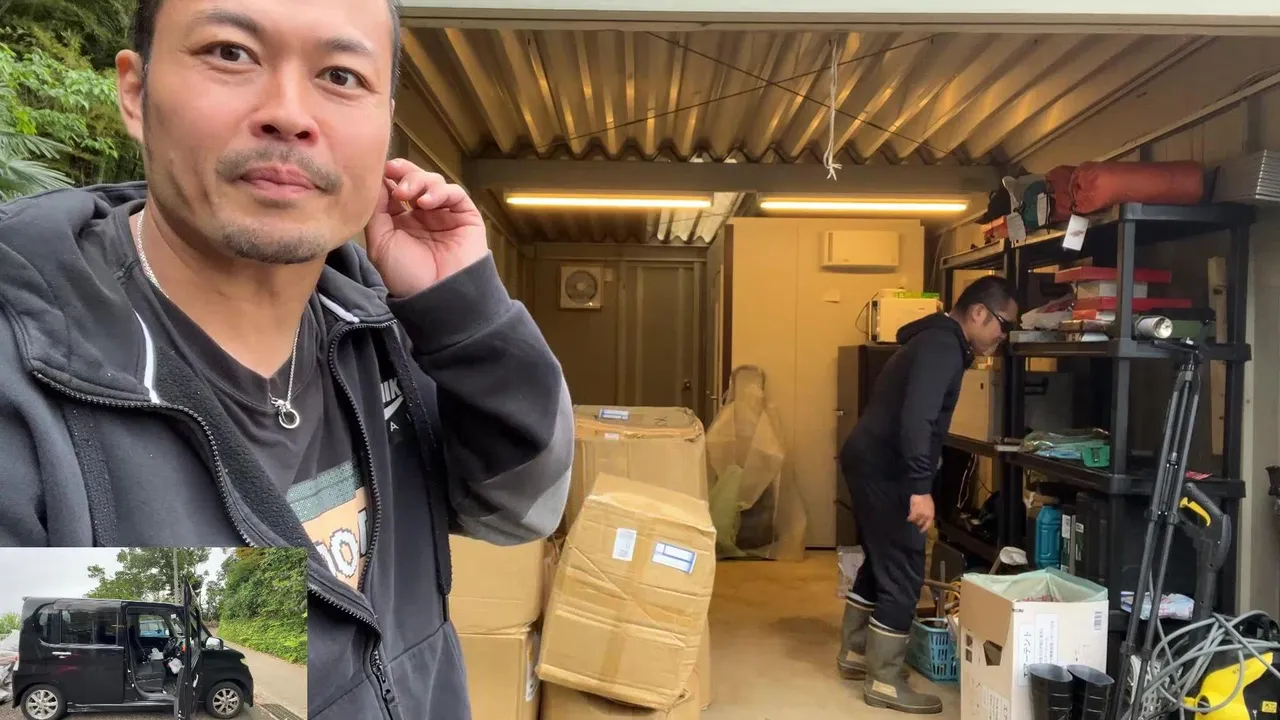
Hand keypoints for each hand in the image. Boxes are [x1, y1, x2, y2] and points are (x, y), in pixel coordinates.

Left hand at [364, 159, 489, 297]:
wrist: (437, 297)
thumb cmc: (406, 276)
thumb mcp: (380, 244)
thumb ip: (376, 212)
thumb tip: (374, 181)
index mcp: (401, 219)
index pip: (395, 187)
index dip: (388, 176)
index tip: (380, 170)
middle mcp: (423, 214)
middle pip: (415, 179)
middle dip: (405, 174)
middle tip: (395, 178)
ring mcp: (445, 214)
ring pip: (434, 182)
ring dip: (420, 181)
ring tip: (409, 194)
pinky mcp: (465, 216)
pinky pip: (455, 194)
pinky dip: (441, 192)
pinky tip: (427, 202)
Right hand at [907, 494, 934, 532]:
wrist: (921, 492)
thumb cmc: (926, 498)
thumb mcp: (930, 506)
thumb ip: (928, 513)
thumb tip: (924, 519)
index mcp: (931, 515)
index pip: (927, 524)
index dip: (924, 529)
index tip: (920, 531)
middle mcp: (926, 516)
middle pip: (920, 523)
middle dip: (917, 523)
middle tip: (914, 523)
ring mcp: (920, 515)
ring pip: (915, 521)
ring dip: (912, 521)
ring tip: (910, 520)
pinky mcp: (914, 512)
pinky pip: (911, 518)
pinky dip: (909, 518)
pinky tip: (907, 518)